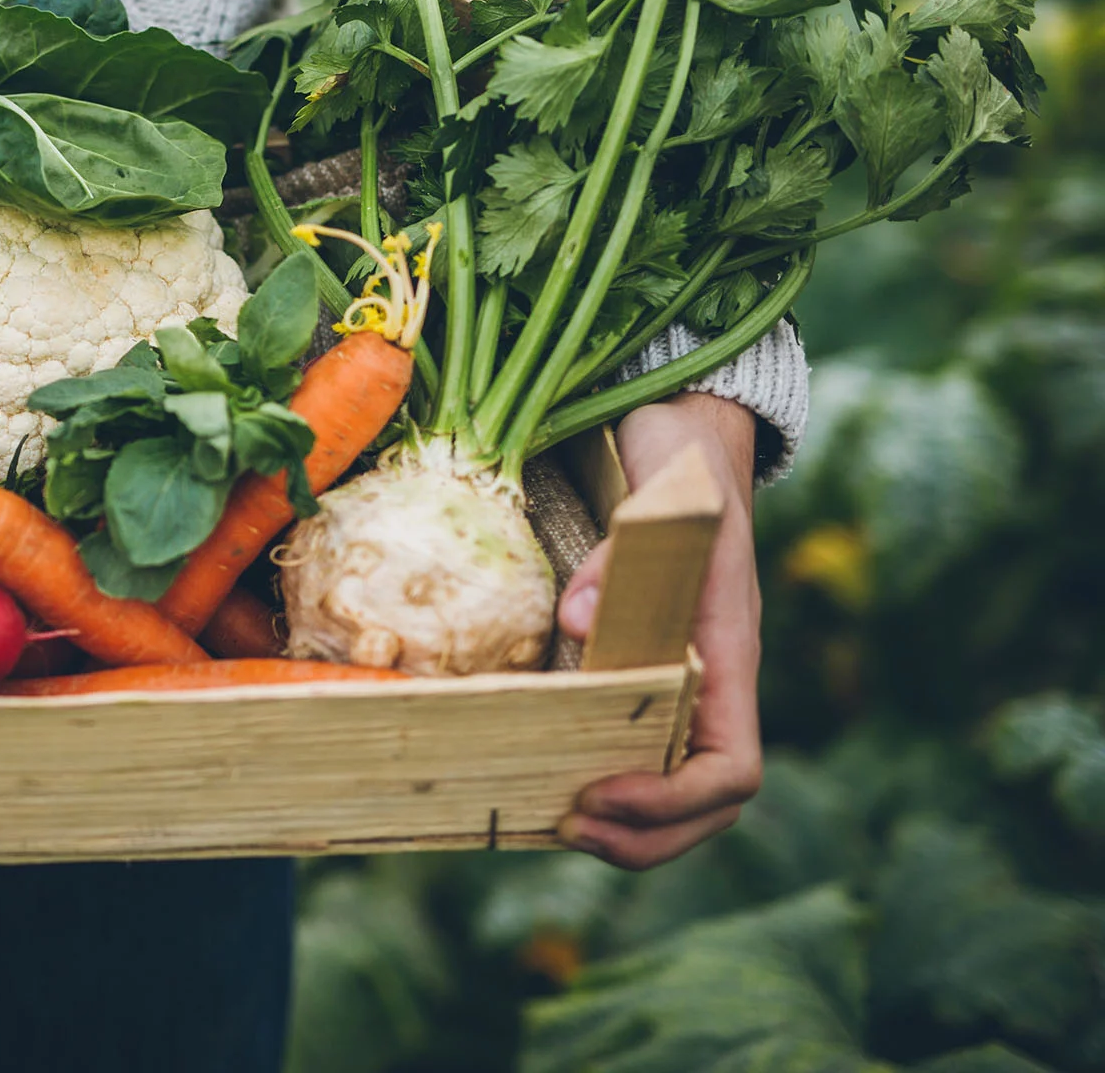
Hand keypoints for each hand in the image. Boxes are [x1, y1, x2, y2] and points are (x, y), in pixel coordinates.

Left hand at [552, 392, 762, 869]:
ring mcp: (681, 680)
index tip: (601, 794)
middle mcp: (711, 683)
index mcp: (729, 656)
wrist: (689, 437)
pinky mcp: (641, 668)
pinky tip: (542, 780)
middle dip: (645, 836)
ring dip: (625, 826)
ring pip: (674, 788)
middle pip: (706, 804)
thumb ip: (629, 556)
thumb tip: (577, 623)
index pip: (732, 767)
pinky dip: (599, 780)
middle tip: (567, 827)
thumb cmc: (685, 467)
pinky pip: (635, 748)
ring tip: (555, 822)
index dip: (672, 801)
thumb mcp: (666, 497)